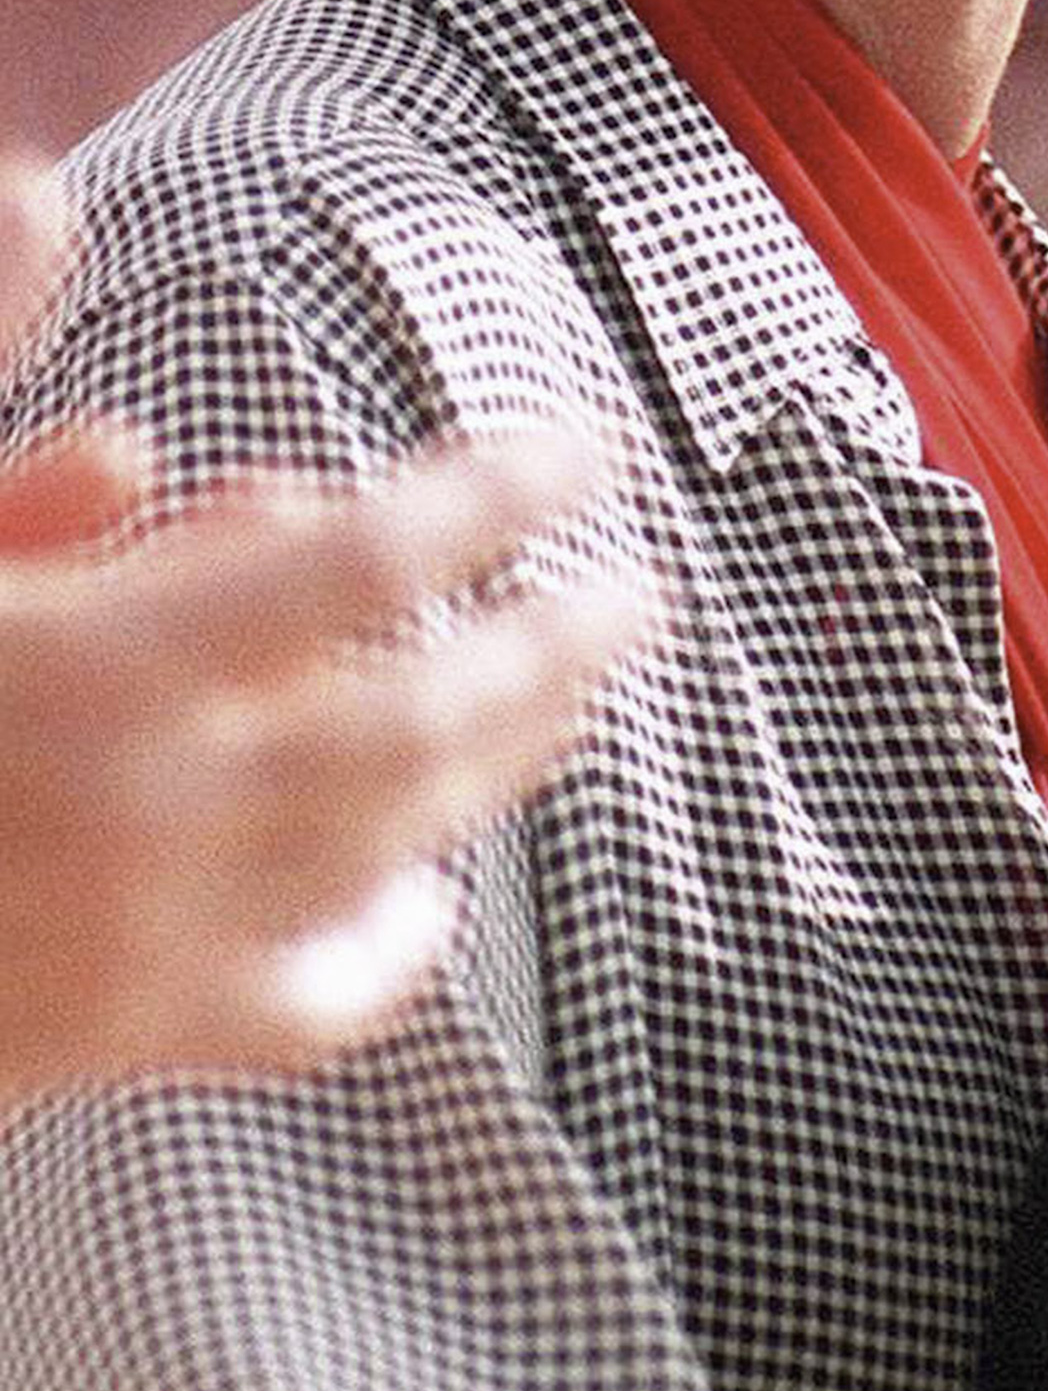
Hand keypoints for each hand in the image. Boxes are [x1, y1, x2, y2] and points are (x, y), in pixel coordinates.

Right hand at [0, 162, 647, 1098]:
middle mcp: (150, 811)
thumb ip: (8, 468)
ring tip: (578, 689)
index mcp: (89, 668)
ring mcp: (144, 943)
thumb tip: (100, 348)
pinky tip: (431, 899)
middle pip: (427, 714)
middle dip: (551, 645)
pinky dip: (382, 951)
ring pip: (390, 846)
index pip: (370, 558)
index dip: (497, 491)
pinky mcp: (111, 1042)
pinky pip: (294, 1010)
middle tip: (641, 587)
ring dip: (504, 758)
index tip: (581, 446)